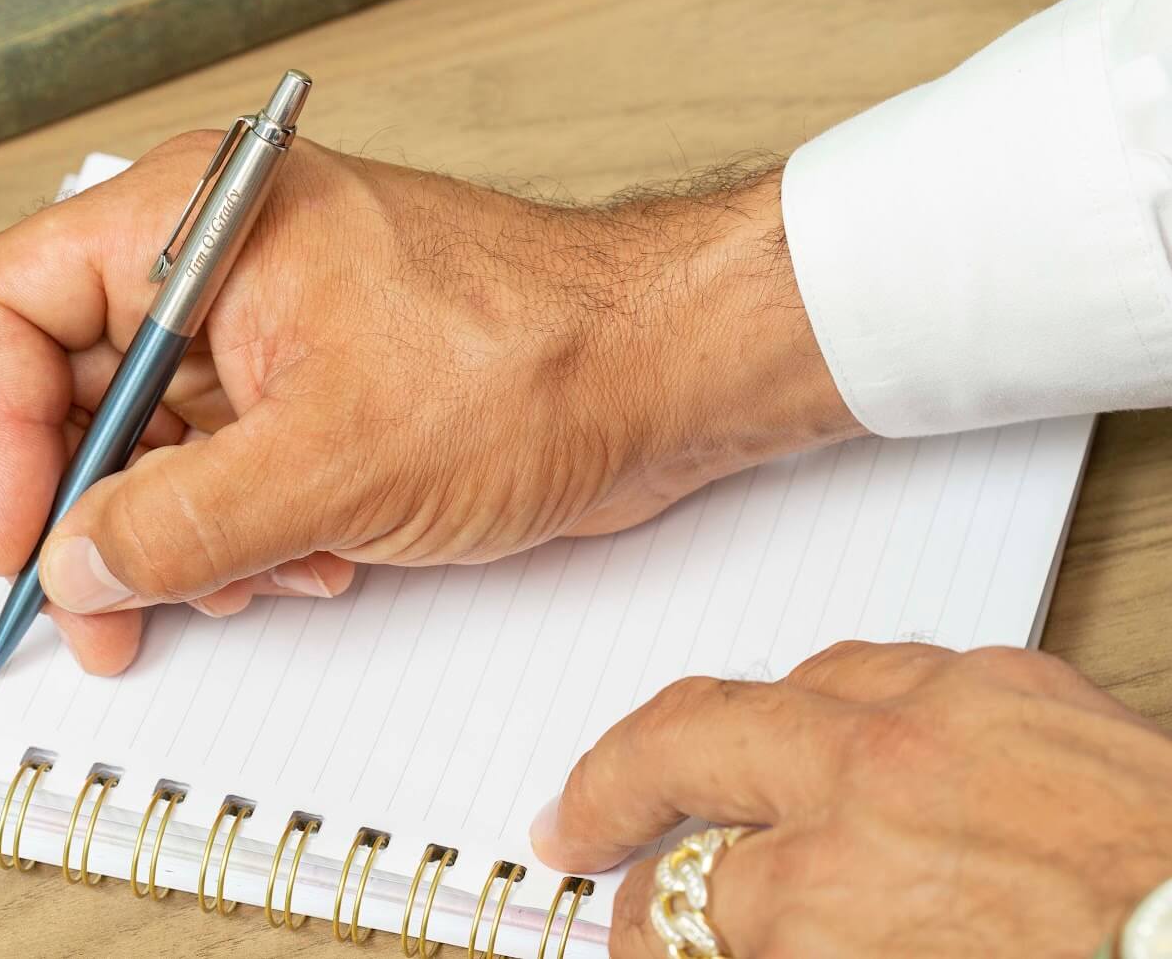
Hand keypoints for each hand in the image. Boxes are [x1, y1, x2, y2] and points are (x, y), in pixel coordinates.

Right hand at [0, 131, 856, 672]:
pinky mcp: (305, 377)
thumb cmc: (534, 359)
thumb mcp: (331, 464)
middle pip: (70, 388)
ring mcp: (259, 319)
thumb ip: (177, 525)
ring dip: (183, 535)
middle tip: (103, 612)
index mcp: (193, 221)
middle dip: (96, 512)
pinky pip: (219, 464)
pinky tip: (311, 559)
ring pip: (146, 444)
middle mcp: (210, 257)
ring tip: (253, 578)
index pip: (11, 304)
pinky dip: (242, 529)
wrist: (665, 373)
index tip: (22, 539)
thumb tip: (74, 567)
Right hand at [530, 641, 1171, 957]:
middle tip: (577, 823)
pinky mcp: (1023, 683)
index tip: (637, 946)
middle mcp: (878, 786)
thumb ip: (795, 951)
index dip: (642, 936)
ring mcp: (950, 716)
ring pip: (785, 685)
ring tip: (701, 765)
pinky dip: (850, 705)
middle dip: (610, 787)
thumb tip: (722, 938)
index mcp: (842, 900)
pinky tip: (841, 735)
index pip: (681, 907)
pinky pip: (897, 669)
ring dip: (731, 731)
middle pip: (685, 744)